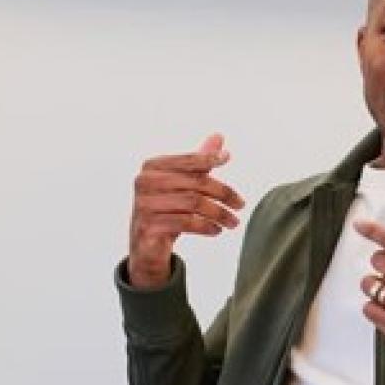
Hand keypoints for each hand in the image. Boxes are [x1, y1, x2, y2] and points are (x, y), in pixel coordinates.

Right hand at [127, 133, 244, 288]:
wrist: (146, 247)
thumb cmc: (166, 211)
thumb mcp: (182, 185)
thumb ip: (198, 161)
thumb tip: (218, 137)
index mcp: (151, 167)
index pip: (187, 160)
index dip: (208, 158)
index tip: (227, 159)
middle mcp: (144, 182)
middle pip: (195, 182)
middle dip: (223, 193)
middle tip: (241, 205)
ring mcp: (143, 205)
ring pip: (194, 203)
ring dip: (219, 214)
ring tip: (233, 222)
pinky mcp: (148, 227)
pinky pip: (186, 223)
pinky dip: (207, 226)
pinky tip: (217, 230)